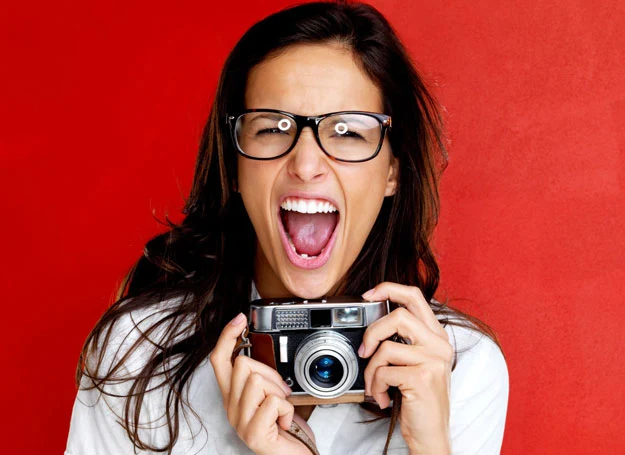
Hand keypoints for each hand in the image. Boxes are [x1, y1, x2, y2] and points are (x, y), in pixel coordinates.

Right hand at [210, 313, 315, 454]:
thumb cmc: (285, 427)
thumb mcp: (270, 395)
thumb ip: (260, 377)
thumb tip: (258, 350)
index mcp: (233, 396)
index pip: (220, 360)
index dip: (227, 336)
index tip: (240, 319)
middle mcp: (231, 408)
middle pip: (243, 365)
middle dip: (270, 374)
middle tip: (280, 393)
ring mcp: (240, 422)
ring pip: (257, 380)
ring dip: (279, 392)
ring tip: (282, 409)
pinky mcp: (253, 433)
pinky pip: (273, 402)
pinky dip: (287, 409)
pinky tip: (284, 422)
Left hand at [360, 283, 452, 454]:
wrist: (431, 434)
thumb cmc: (418, 399)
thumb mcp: (415, 364)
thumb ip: (403, 341)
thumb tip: (374, 325)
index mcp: (436, 336)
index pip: (415, 296)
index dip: (389, 288)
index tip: (368, 295)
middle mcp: (439, 345)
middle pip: (398, 315)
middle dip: (372, 332)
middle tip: (364, 351)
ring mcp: (433, 360)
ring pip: (386, 348)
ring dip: (371, 370)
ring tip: (375, 385)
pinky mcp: (423, 378)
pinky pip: (384, 372)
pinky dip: (375, 386)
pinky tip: (382, 398)